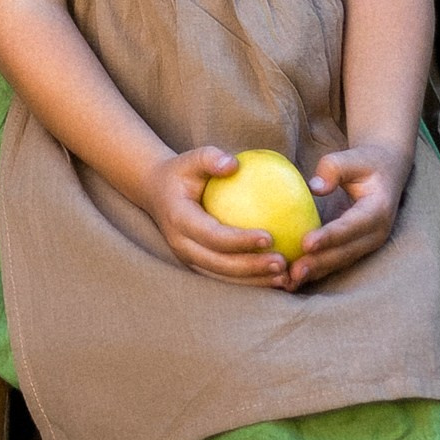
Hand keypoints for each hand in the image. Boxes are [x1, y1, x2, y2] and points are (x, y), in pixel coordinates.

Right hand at [140, 146, 296, 285]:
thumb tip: (234, 164)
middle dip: (251, 267)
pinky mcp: (196, 264)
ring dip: (253, 281)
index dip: (240, 240)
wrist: (156, 192)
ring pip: (222, 277)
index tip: (270, 237)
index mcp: (179, 220)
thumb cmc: (182, 172)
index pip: (212, 235)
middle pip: (219, 263)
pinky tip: (274, 278)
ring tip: (283, 277)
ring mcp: (187, 258)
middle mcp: (181, 244)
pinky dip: (248, 281)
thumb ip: (210, 158)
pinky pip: (224, 277)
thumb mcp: (191, 158)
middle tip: (282, 263)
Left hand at [287, 141, 412, 288]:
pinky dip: (316, 271)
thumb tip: (313, 187)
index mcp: (378, 210)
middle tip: (294, 270)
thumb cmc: (367, 162)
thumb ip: (334, 168)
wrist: (386, 172)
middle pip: (345, 251)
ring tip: (290, 280)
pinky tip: (293, 278)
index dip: (329, 236)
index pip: (351, 226)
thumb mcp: (354, 157)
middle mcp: (376, 233)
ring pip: (340, 262)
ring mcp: (367, 243)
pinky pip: (336, 262)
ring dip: (315, 272)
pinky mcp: (356, 248)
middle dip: (319, 263)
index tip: (306, 243)